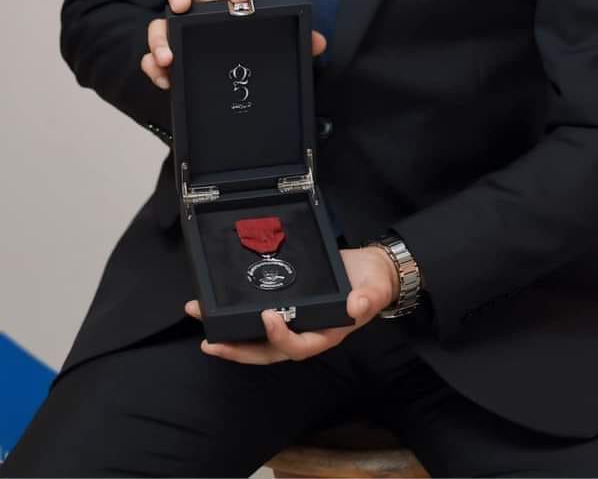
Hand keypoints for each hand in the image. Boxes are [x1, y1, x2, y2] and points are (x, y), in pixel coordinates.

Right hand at [141, 0, 326, 89]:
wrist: (230, 86)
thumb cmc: (248, 54)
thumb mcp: (272, 49)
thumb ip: (297, 43)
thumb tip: (320, 43)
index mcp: (228, 8)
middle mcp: (199, 15)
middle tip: (182, 7)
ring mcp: (178, 36)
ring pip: (160, 25)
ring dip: (160, 38)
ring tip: (168, 57)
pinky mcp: (165, 60)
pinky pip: (150, 58)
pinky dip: (152, 67)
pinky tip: (163, 79)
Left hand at [184, 246, 398, 363]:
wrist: (370, 271)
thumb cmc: (372, 284)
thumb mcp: (374, 290)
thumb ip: (367, 299)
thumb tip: (355, 306)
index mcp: (324, 334)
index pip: (297, 346)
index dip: (280, 337)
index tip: (267, 317)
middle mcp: (303, 332)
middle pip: (265, 350)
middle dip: (236, 348)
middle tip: (208, 341)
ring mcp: (293, 320)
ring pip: (256, 335)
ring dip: (228, 331)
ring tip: (200, 316)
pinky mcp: (286, 303)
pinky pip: (258, 314)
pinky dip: (238, 313)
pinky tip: (218, 303)